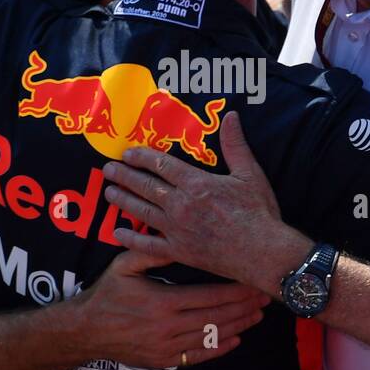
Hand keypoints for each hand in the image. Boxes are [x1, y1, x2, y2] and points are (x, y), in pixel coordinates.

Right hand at [75, 248, 269, 369]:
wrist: (85, 331)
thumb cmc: (107, 293)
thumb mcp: (124, 265)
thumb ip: (152, 251)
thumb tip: (177, 237)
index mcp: (163, 302)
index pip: (210, 295)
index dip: (235, 290)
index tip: (252, 282)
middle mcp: (168, 327)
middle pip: (217, 316)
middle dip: (243, 306)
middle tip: (264, 297)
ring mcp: (167, 347)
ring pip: (211, 337)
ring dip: (237, 326)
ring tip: (257, 316)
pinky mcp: (164, 361)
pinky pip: (197, 356)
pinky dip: (218, 349)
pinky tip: (235, 340)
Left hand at [101, 111, 312, 291]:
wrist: (263, 252)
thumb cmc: (259, 212)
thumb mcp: (250, 174)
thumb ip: (235, 145)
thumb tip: (231, 116)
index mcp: (196, 183)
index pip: (161, 165)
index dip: (142, 157)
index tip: (128, 153)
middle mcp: (180, 204)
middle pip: (146, 186)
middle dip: (124, 176)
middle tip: (107, 169)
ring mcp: (176, 230)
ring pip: (142, 211)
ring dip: (123, 200)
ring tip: (109, 192)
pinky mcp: (178, 251)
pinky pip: (148, 245)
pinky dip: (131, 238)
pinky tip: (118, 232)